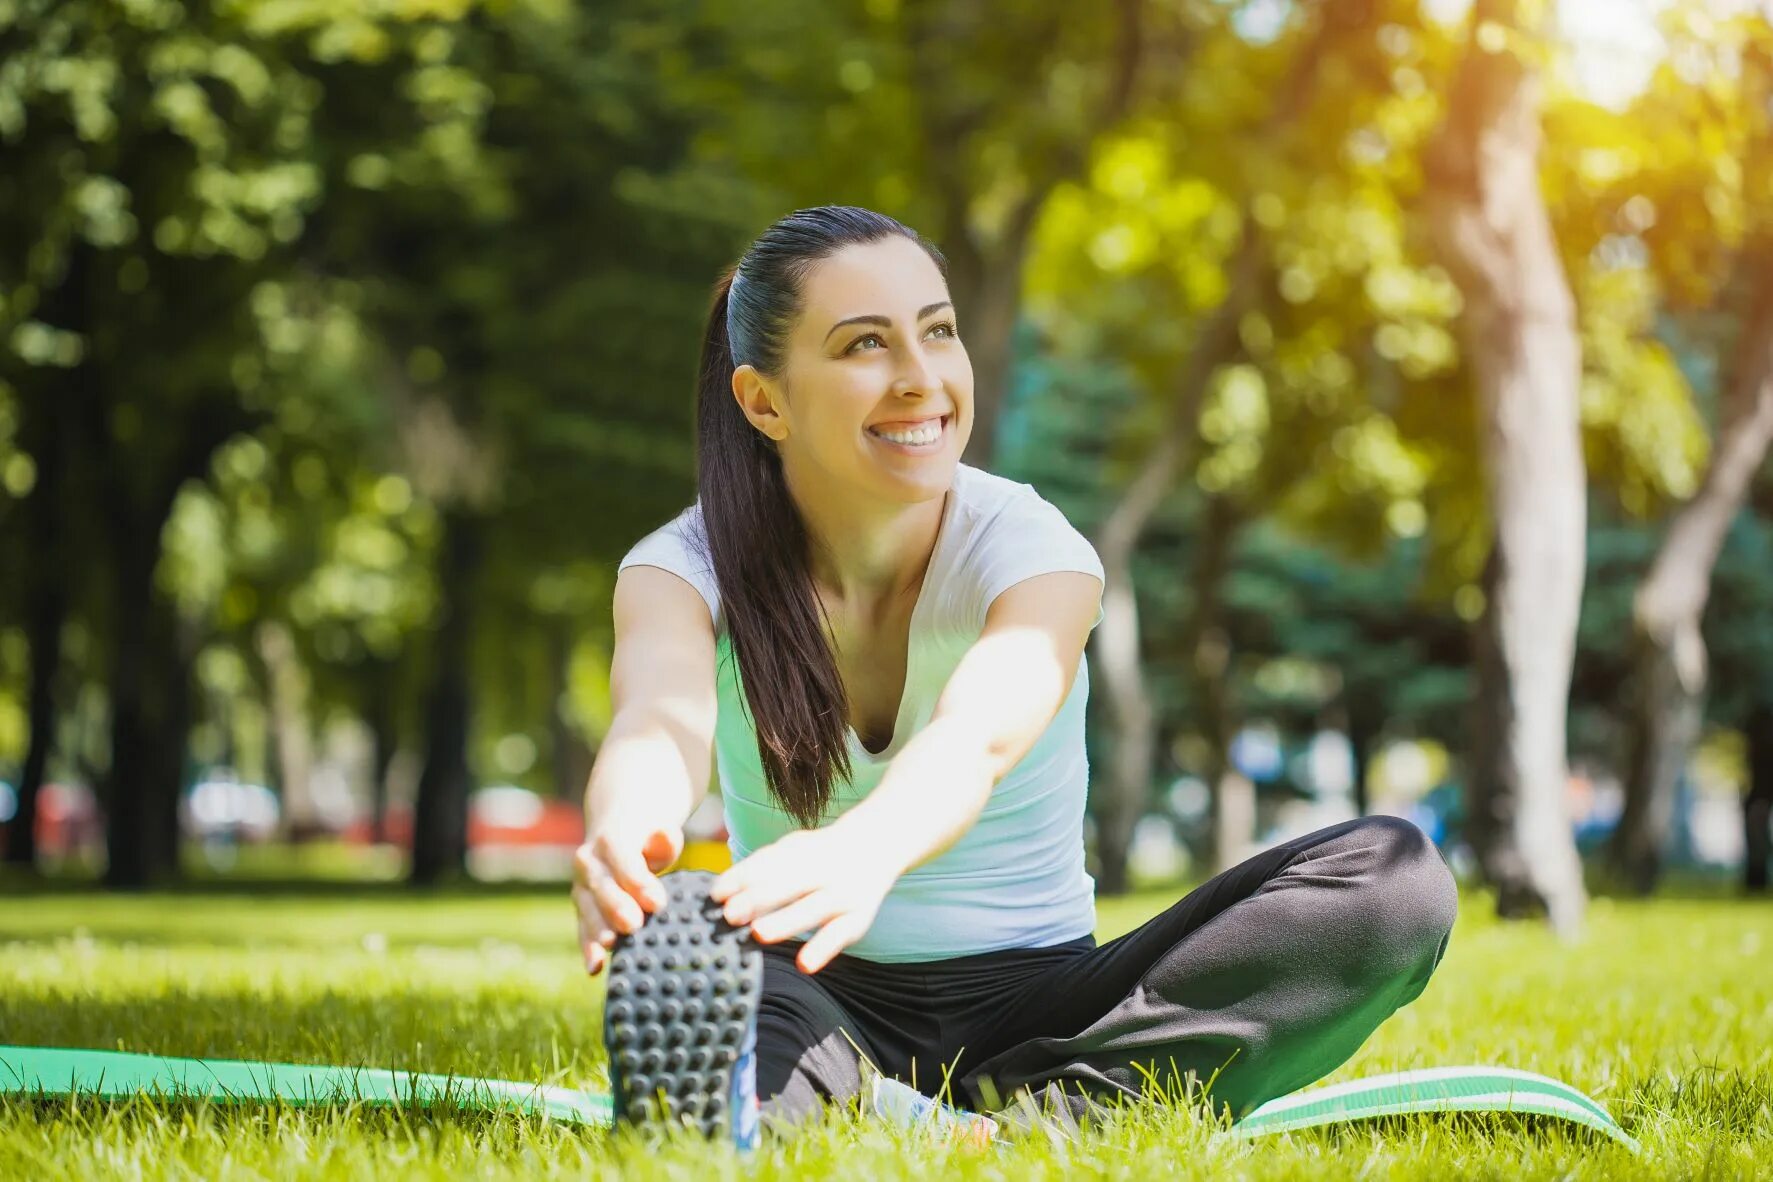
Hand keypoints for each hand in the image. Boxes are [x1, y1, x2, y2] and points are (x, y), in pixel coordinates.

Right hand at [571, 818, 682, 974]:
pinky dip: (587, 948)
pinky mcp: (581, 910)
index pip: (622, 858)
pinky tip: (595, 968)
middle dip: (616, 906)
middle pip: (601, 885)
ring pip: (587, 908)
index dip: (637, 880)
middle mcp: (589, 862)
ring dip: (598, 928)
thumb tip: (667, 836)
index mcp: (609, 839)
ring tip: (612, 946)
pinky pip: (582, 929)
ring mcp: (581, 887)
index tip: (657, 902)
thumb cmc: (648, 842)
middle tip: (634, 925)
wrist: (615, 839)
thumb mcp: (660, 835)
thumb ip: (665, 838)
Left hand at [709, 825, 900, 973]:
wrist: (876, 846)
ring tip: (759, 933)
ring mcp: (841, 894)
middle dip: (758, 898)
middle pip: (788, 884)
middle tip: (730, 914)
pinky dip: (823, 949)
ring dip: (787, 921)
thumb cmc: (818, 856)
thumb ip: (759, 870)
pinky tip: (805, 964)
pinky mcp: (857, 919)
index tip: (716, 895)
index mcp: (800, 852)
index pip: (767, 863)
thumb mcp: (791, 851)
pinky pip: (840, 934)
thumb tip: (718, 894)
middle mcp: (821, 870)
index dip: (741, 878)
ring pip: (813, 908)